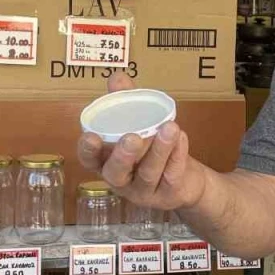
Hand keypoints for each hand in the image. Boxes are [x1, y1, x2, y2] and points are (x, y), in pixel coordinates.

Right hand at [76, 73, 206, 211]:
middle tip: (133, 137)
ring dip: (159, 149)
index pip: (89, 160)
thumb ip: (126, 101)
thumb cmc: (153, 149)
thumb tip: (117, 78)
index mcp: (106, 162)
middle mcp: (121, 181)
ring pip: (149, 173)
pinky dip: (178, 154)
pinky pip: (172, 175)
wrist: (187, 179)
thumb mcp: (138, 124)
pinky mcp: (168, 196)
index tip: (91, 136)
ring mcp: (144, 192)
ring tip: (170, 127)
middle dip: (123, 156)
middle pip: (116, 174)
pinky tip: (182, 137)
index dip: (87, 151)